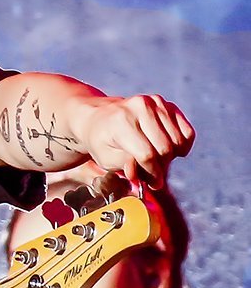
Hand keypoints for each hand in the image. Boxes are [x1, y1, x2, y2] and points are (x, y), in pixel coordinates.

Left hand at [74, 94, 194, 187]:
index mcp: (122, 122)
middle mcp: (141, 108)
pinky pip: (187, 132)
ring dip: (170, 157)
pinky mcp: (167, 105)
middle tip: (153, 175)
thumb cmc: (102, 141)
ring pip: (178, 141)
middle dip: (161, 167)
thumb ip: (123, 165)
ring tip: (155, 160)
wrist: (100, 116)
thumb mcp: (104, 158)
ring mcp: (156, 103)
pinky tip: (169, 150)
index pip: (147, 154)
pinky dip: (182, 145)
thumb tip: (137, 173)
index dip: (153, 174)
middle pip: (165, 149)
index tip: (153, 184)